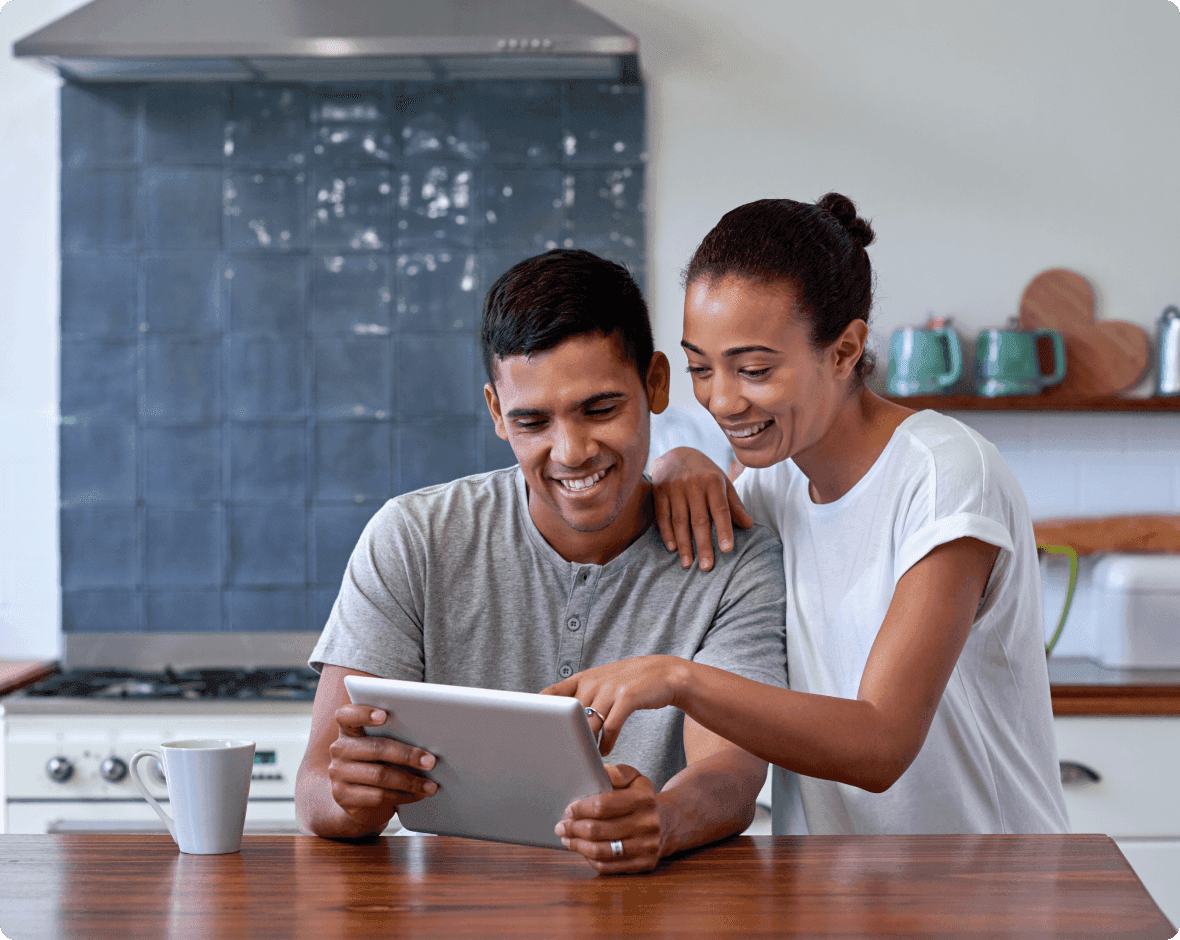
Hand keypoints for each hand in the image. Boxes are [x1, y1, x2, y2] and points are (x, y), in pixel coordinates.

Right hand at [326, 704, 438, 829]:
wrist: (358, 800)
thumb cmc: (378, 764)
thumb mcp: (382, 747)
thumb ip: (394, 736)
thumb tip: (427, 739)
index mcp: (348, 730)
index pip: (346, 715)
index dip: (363, 713)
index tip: (384, 715)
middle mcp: (339, 749)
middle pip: (376, 748)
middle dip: (407, 755)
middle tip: (430, 761)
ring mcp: (338, 774)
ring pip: (380, 775)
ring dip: (410, 781)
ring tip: (430, 785)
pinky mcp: (343, 797)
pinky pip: (377, 796)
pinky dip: (402, 796)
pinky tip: (417, 795)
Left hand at [542, 656, 690, 755]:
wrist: (664, 673)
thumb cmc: (628, 682)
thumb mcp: (601, 682)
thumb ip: (581, 696)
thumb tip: (558, 721)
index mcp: (583, 678)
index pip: (551, 694)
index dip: (540, 713)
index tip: (533, 732)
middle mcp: (593, 682)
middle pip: (569, 717)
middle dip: (565, 739)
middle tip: (561, 758)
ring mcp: (610, 688)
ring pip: (589, 725)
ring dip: (586, 746)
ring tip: (585, 760)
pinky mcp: (628, 697)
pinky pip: (611, 726)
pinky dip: (606, 743)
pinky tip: (605, 751)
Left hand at [555, 764, 666, 873]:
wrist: (668, 822)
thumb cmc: (643, 799)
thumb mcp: (635, 779)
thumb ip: (619, 773)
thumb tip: (605, 771)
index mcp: (643, 799)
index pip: (603, 805)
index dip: (581, 809)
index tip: (568, 810)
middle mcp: (648, 824)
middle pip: (599, 830)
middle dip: (574, 828)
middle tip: (561, 826)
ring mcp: (647, 846)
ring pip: (602, 851)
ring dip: (578, 845)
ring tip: (567, 839)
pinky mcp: (644, 864)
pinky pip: (609, 866)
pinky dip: (590, 859)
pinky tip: (583, 850)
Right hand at [651, 447, 752, 570]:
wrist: (676, 453)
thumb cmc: (705, 473)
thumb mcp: (722, 483)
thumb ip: (734, 505)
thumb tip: (749, 526)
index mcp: (713, 482)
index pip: (720, 509)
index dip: (724, 530)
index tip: (727, 549)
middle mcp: (693, 484)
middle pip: (699, 519)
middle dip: (703, 544)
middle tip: (707, 567)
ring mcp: (674, 488)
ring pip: (680, 521)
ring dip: (684, 544)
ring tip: (688, 564)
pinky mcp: (659, 491)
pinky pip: (663, 516)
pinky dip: (667, 533)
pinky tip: (673, 548)